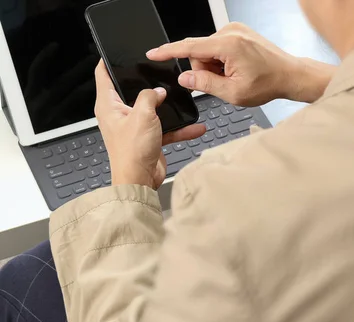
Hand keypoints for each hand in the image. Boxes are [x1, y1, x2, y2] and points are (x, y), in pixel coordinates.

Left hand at [94, 61, 204, 188]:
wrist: (140, 181)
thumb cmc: (131, 152)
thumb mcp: (142, 115)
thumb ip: (150, 96)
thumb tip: (157, 91)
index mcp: (108, 106)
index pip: (103, 76)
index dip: (109, 62)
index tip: (117, 51)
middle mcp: (119, 115)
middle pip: (132, 91)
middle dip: (147, 84)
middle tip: (159, 73)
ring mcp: (134, 127)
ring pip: (153, 110)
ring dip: (169, 109)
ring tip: (182, 101)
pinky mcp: (148, 139)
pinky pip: (165, 129)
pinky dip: (179, 129)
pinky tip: (194, 127)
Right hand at [147, 23, 335, 105]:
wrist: (289, 75)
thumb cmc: (268, 84)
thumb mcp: (233, 93)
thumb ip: (205, 84)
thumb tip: (185, 79)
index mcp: (228, 45)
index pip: (189, 47)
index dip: (168, 52)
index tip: (153, 53)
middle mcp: (230, 32)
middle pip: (198, 51)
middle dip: (205, 70)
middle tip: (224, 83)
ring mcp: (235, 30)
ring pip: (207, 50)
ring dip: (215, 66)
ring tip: (234, 76)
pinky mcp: (238, 32)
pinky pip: (218, 47)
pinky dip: (222, 60)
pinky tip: (237, 69)